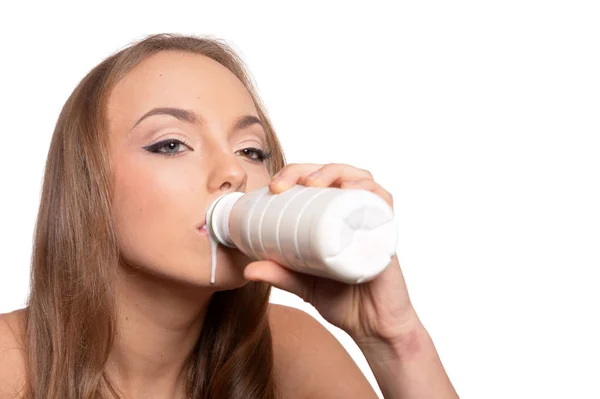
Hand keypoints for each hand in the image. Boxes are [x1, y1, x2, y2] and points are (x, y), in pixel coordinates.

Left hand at [243, 163, 419, 343]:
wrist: (372, 326)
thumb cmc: (342, 300)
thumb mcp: (302, 285)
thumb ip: (279, 276)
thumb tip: (246, 270)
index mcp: (333, 218)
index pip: (317, 181)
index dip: (295, 174)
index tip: (273, 187)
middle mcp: (353, 214)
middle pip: (336, 173)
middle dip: (309, 169)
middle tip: (287, 184)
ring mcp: (371, 221)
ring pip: (360, 179)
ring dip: (337, 172)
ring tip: (315, 183)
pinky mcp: (386, 234)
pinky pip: (384, 202)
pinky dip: (370, 189)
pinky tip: (351, 189)